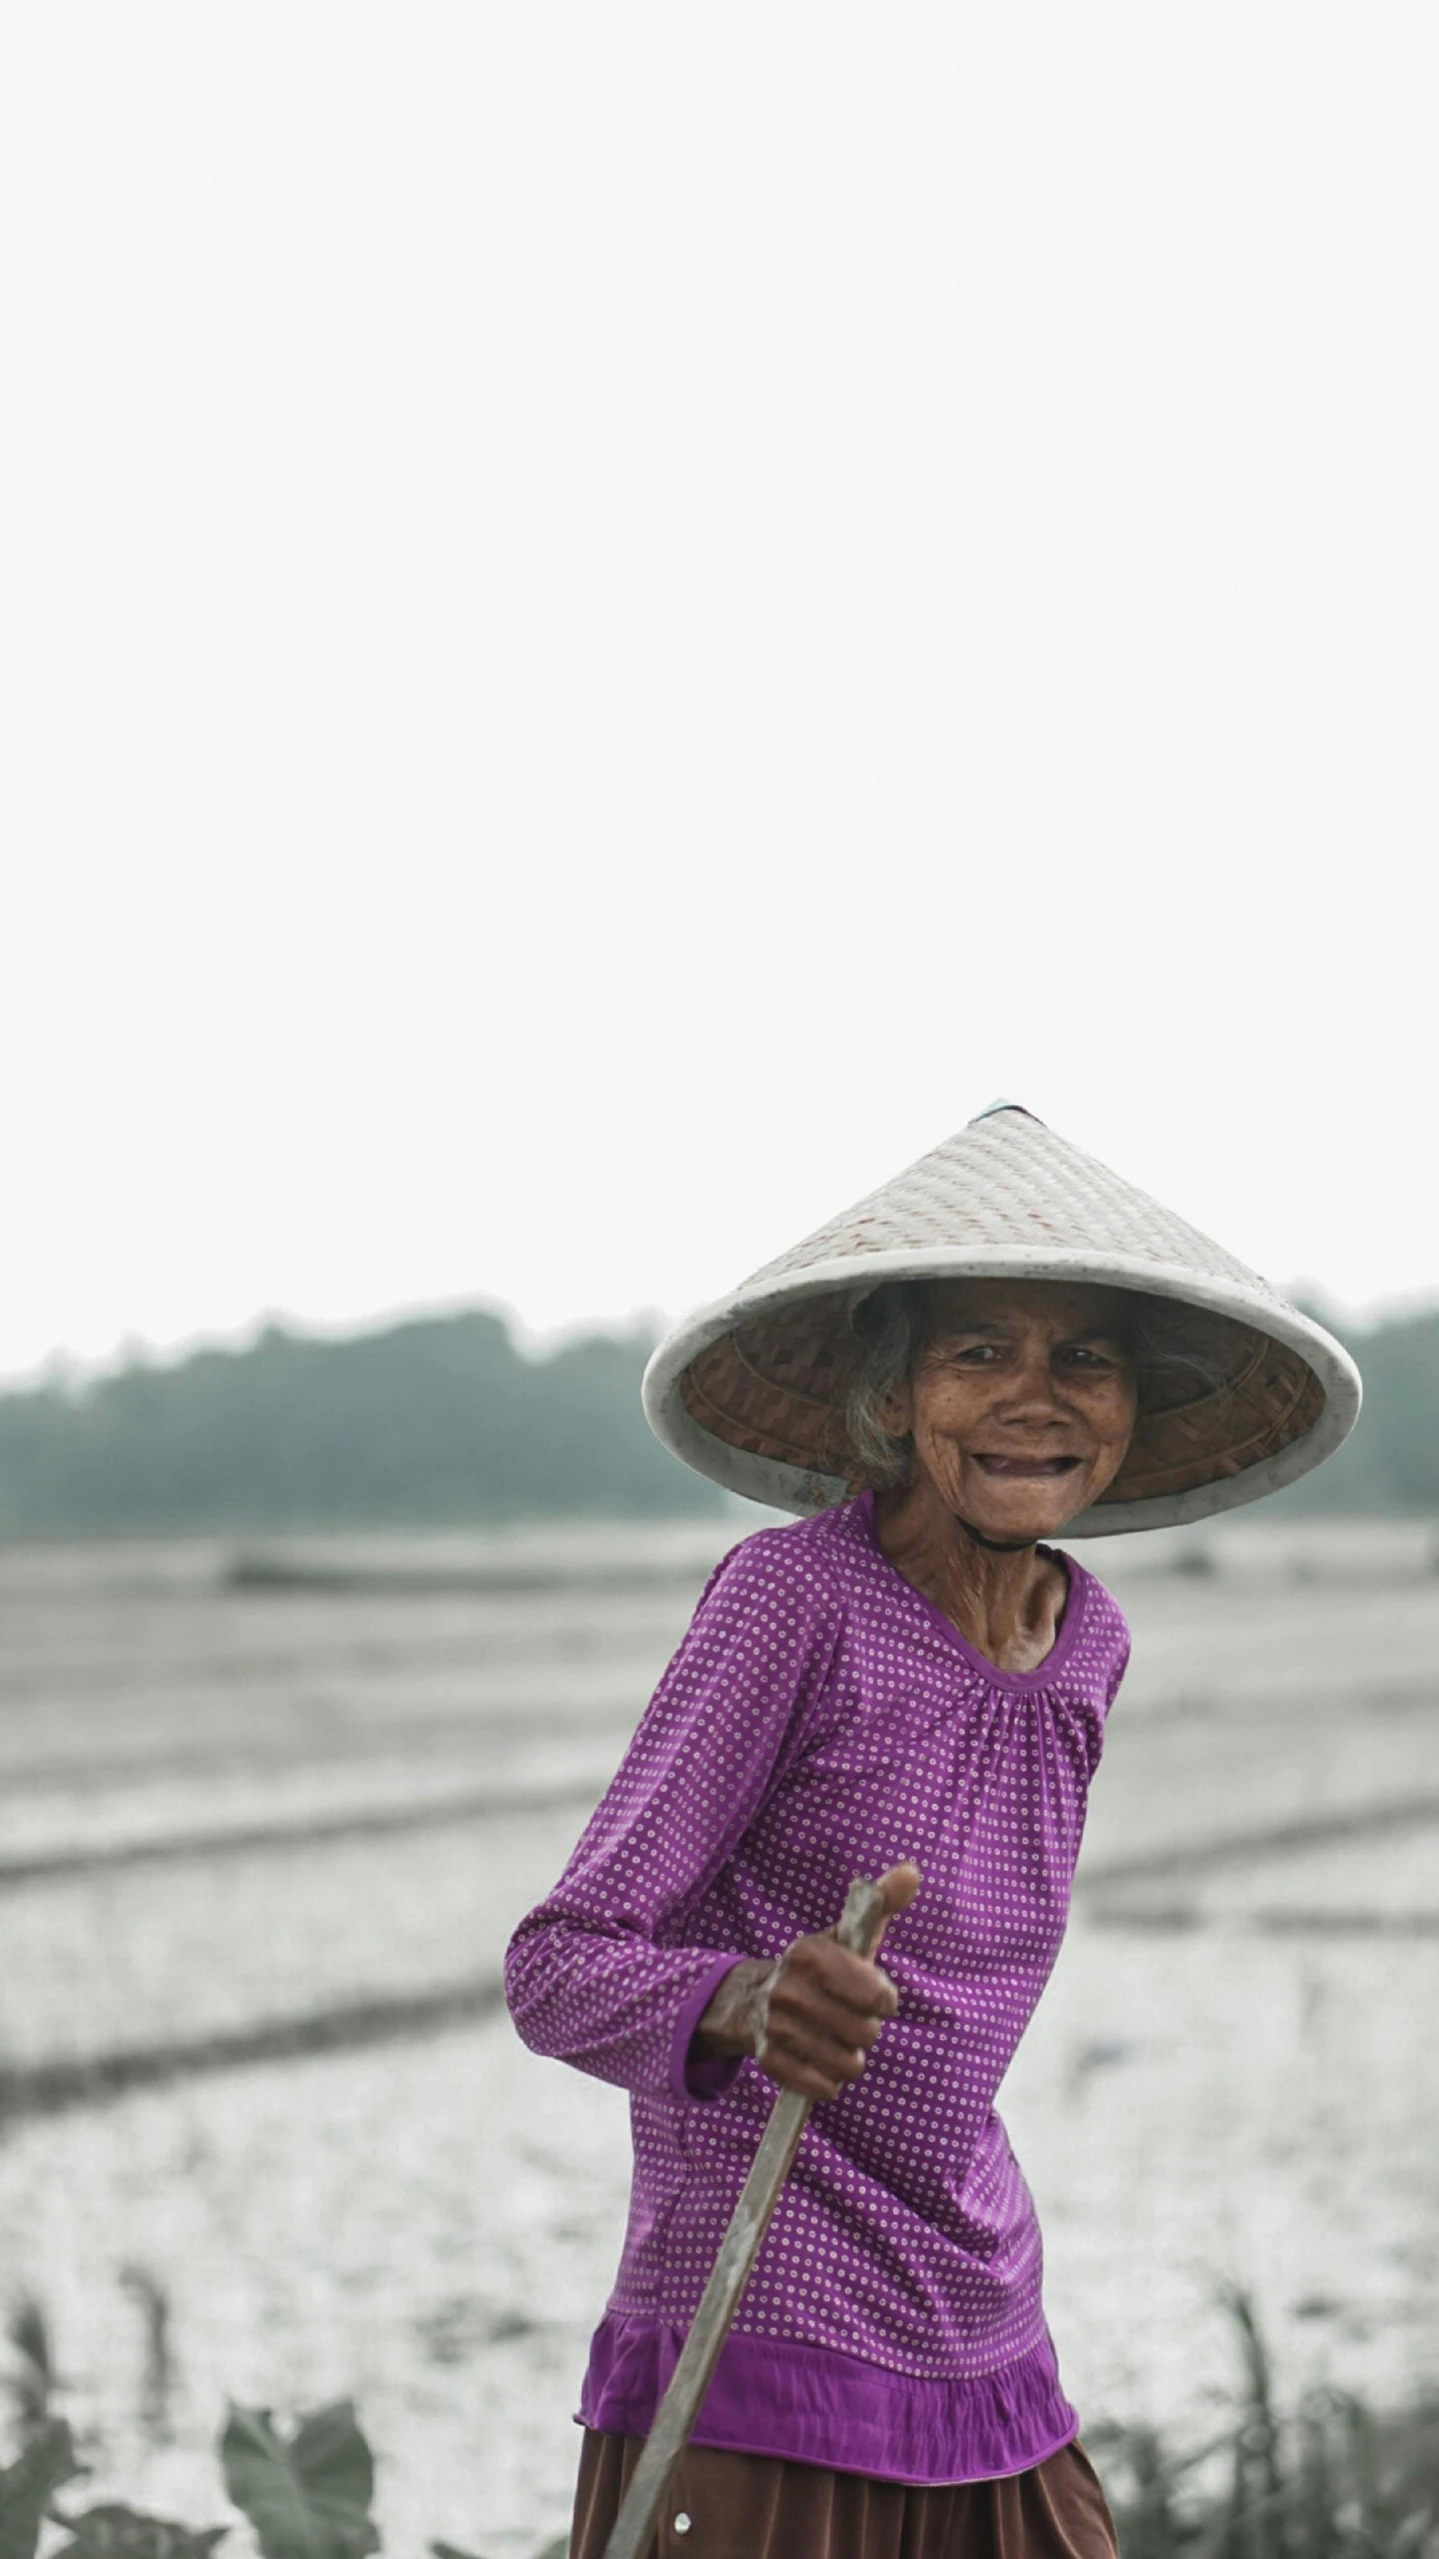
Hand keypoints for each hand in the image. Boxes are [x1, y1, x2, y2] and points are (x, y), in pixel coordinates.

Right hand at [691, 1862, 920, 2102]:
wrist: (755, 1997)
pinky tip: (820, 2059)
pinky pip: (824, 2087)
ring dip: (850, 2057)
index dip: (884, 2000)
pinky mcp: (770, 2062)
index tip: (875, 1995)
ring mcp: (776, 2027)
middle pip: (865, 2034)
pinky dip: (829, 2080)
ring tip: (836, 2038)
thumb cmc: (821, 1967)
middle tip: (851, 2018)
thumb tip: (912, 1870)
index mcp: (810, 1954)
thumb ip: (882, 1904)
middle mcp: (789, 1990)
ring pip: (847, 2065)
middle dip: (866, 2030)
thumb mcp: (847, 1935)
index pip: (876, 1996)